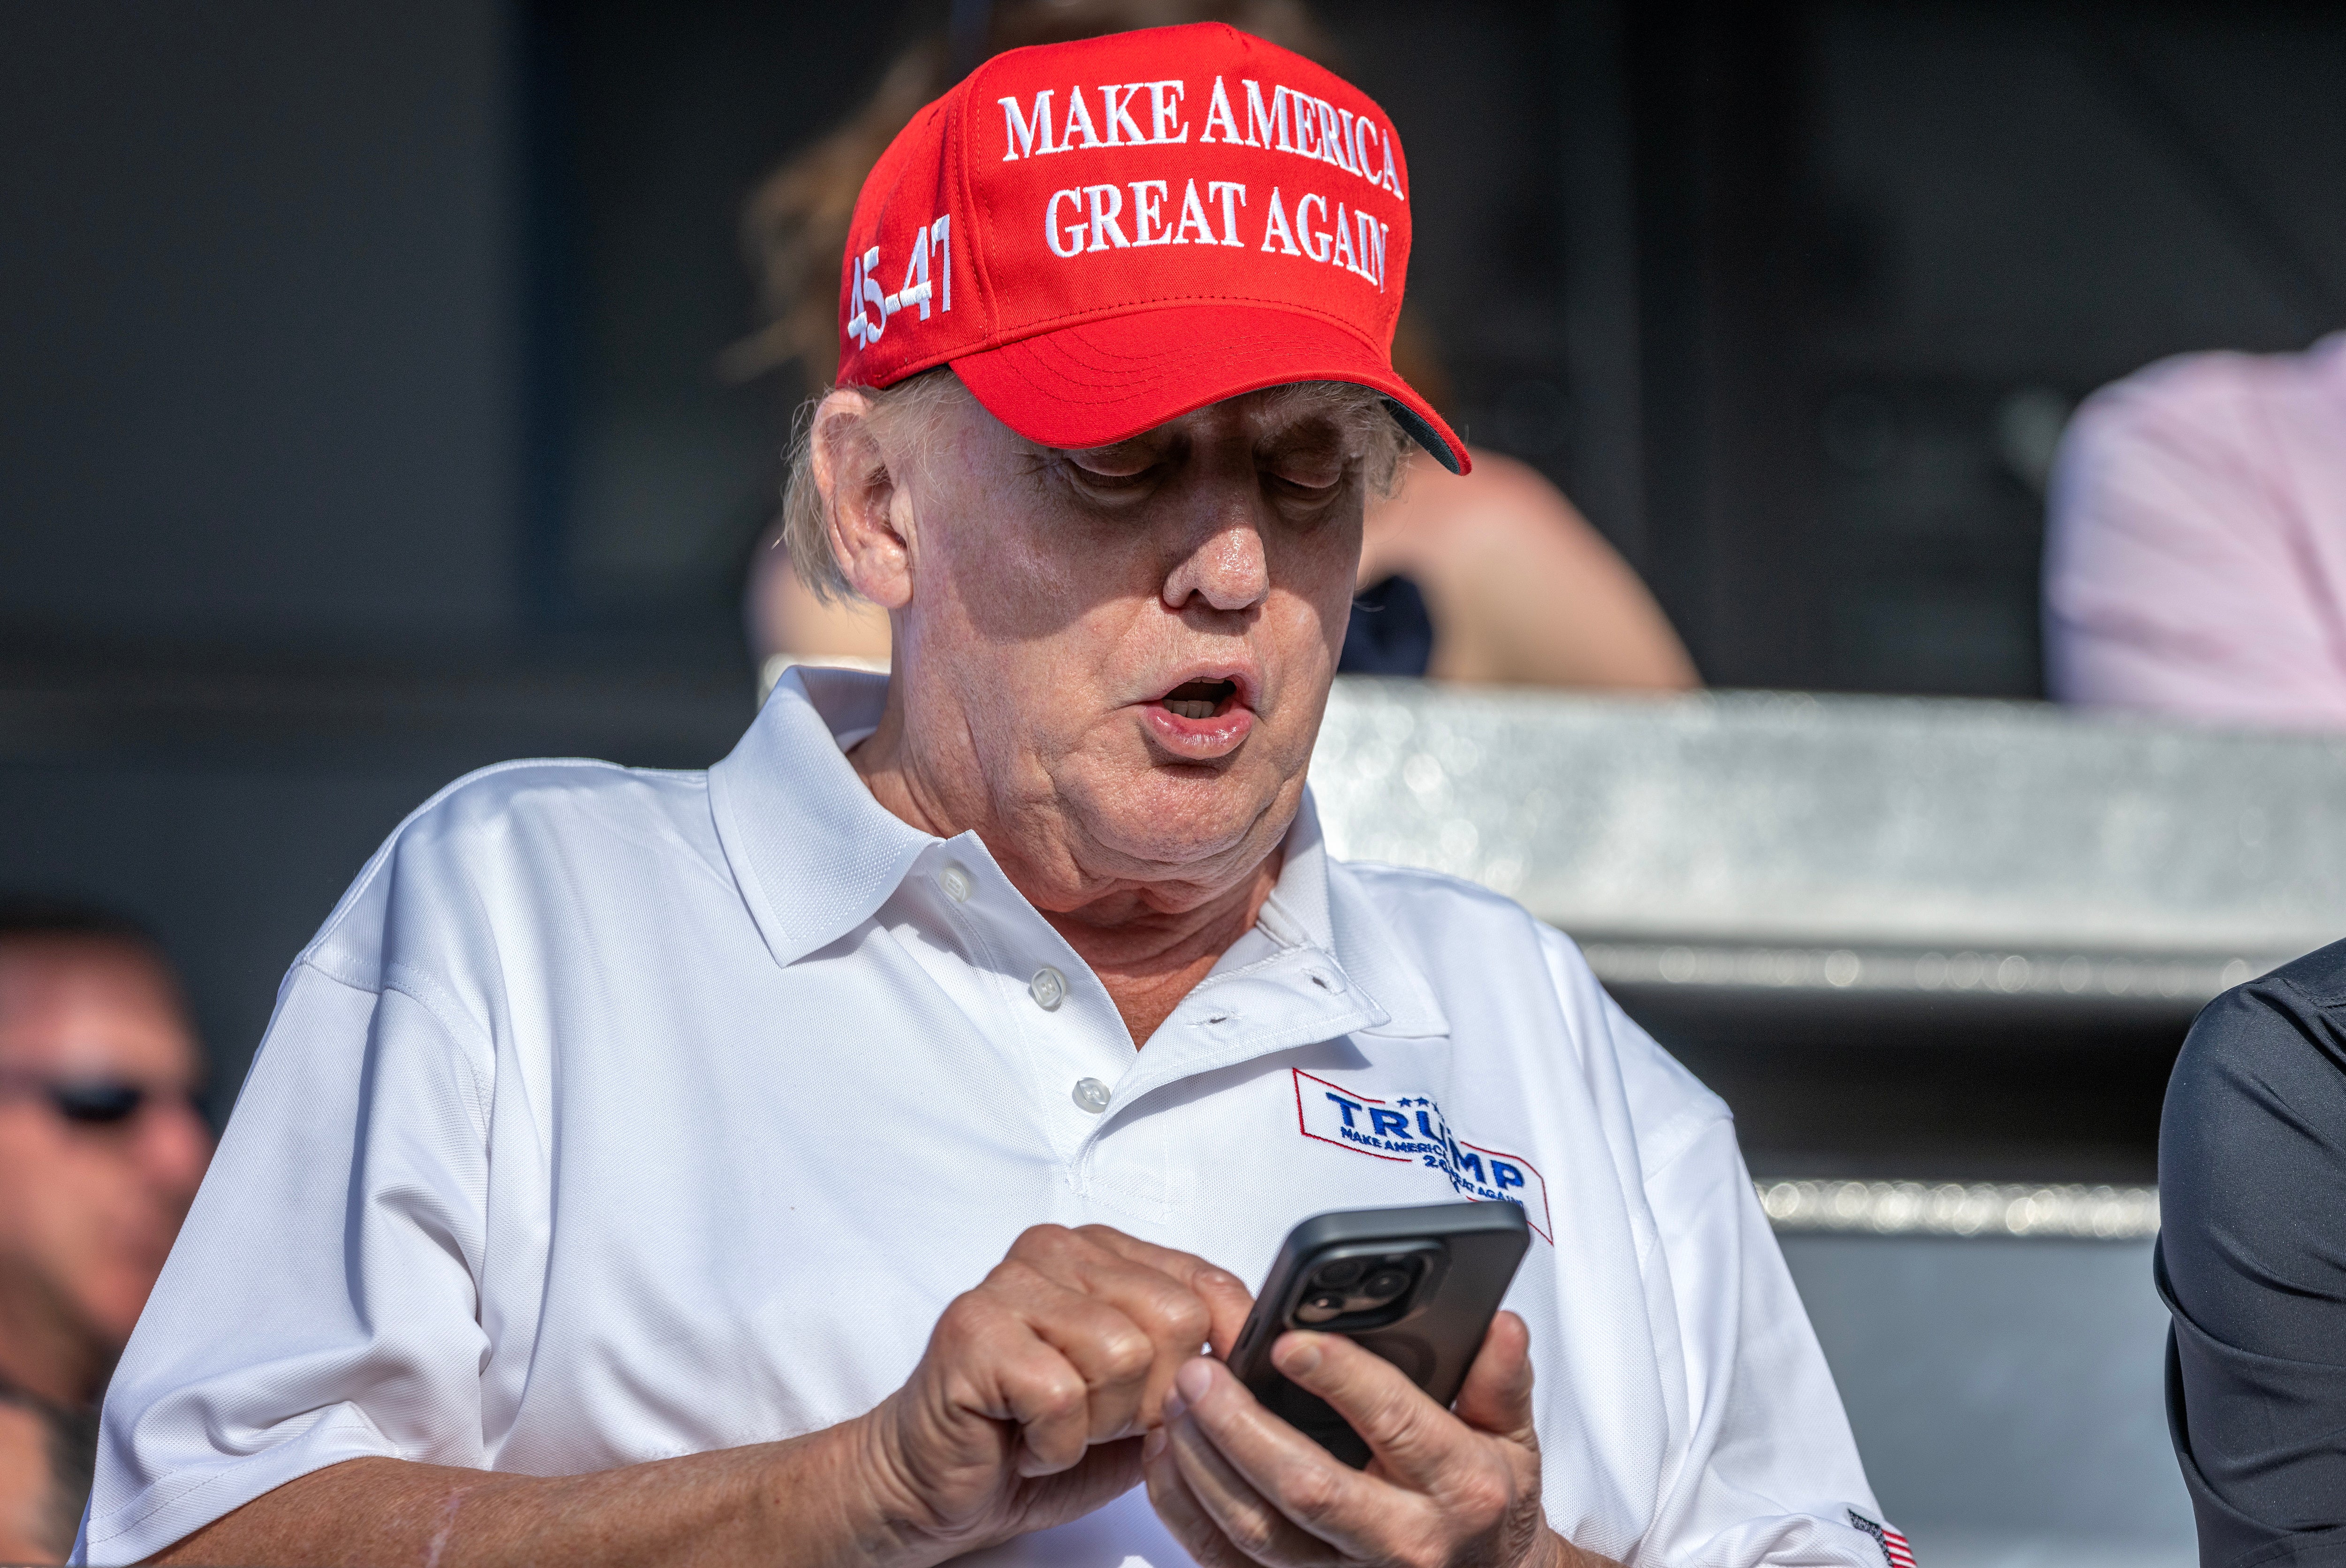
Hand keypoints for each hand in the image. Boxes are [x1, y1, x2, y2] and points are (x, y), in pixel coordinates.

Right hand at [848, 1223, 1254, 1564]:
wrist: (932, 1484)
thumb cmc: (1034, 1437)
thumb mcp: (1139, 1400)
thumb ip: (1191, 1366)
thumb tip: (1260, 1359)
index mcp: (1104, 1253)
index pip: (1207, 1279)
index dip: (1229, 1346)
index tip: (1216, 1393)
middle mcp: (1058, 1250)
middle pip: (1176, 1319)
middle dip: (1153, 1398)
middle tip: (1100, 1420)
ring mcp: (1011, 1283)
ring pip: (1125, 1355)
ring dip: (1099, 1424)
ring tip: (1058, 1427)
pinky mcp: (974, 1329)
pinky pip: (1064, 1395)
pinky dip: (1055, 1444)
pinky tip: (1024, 1439)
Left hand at [1142, 1312, 1604, 1567]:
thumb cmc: (1487, 1507)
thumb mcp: (1513, 1440)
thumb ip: (1499, 1381)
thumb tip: (1501, 1325)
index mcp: (1460, 1488)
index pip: (1395, 1424)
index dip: (1341, 1379)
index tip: (1291, 1341)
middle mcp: (1403, 1544)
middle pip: (1308, 1488)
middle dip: (1243, 1427)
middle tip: (1201, 1372)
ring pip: (1256, 1531)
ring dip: (1204, 1464)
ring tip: (1177, 1402)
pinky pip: (1228, 1563)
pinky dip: (1188, 1511)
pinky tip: (1170, 1457)